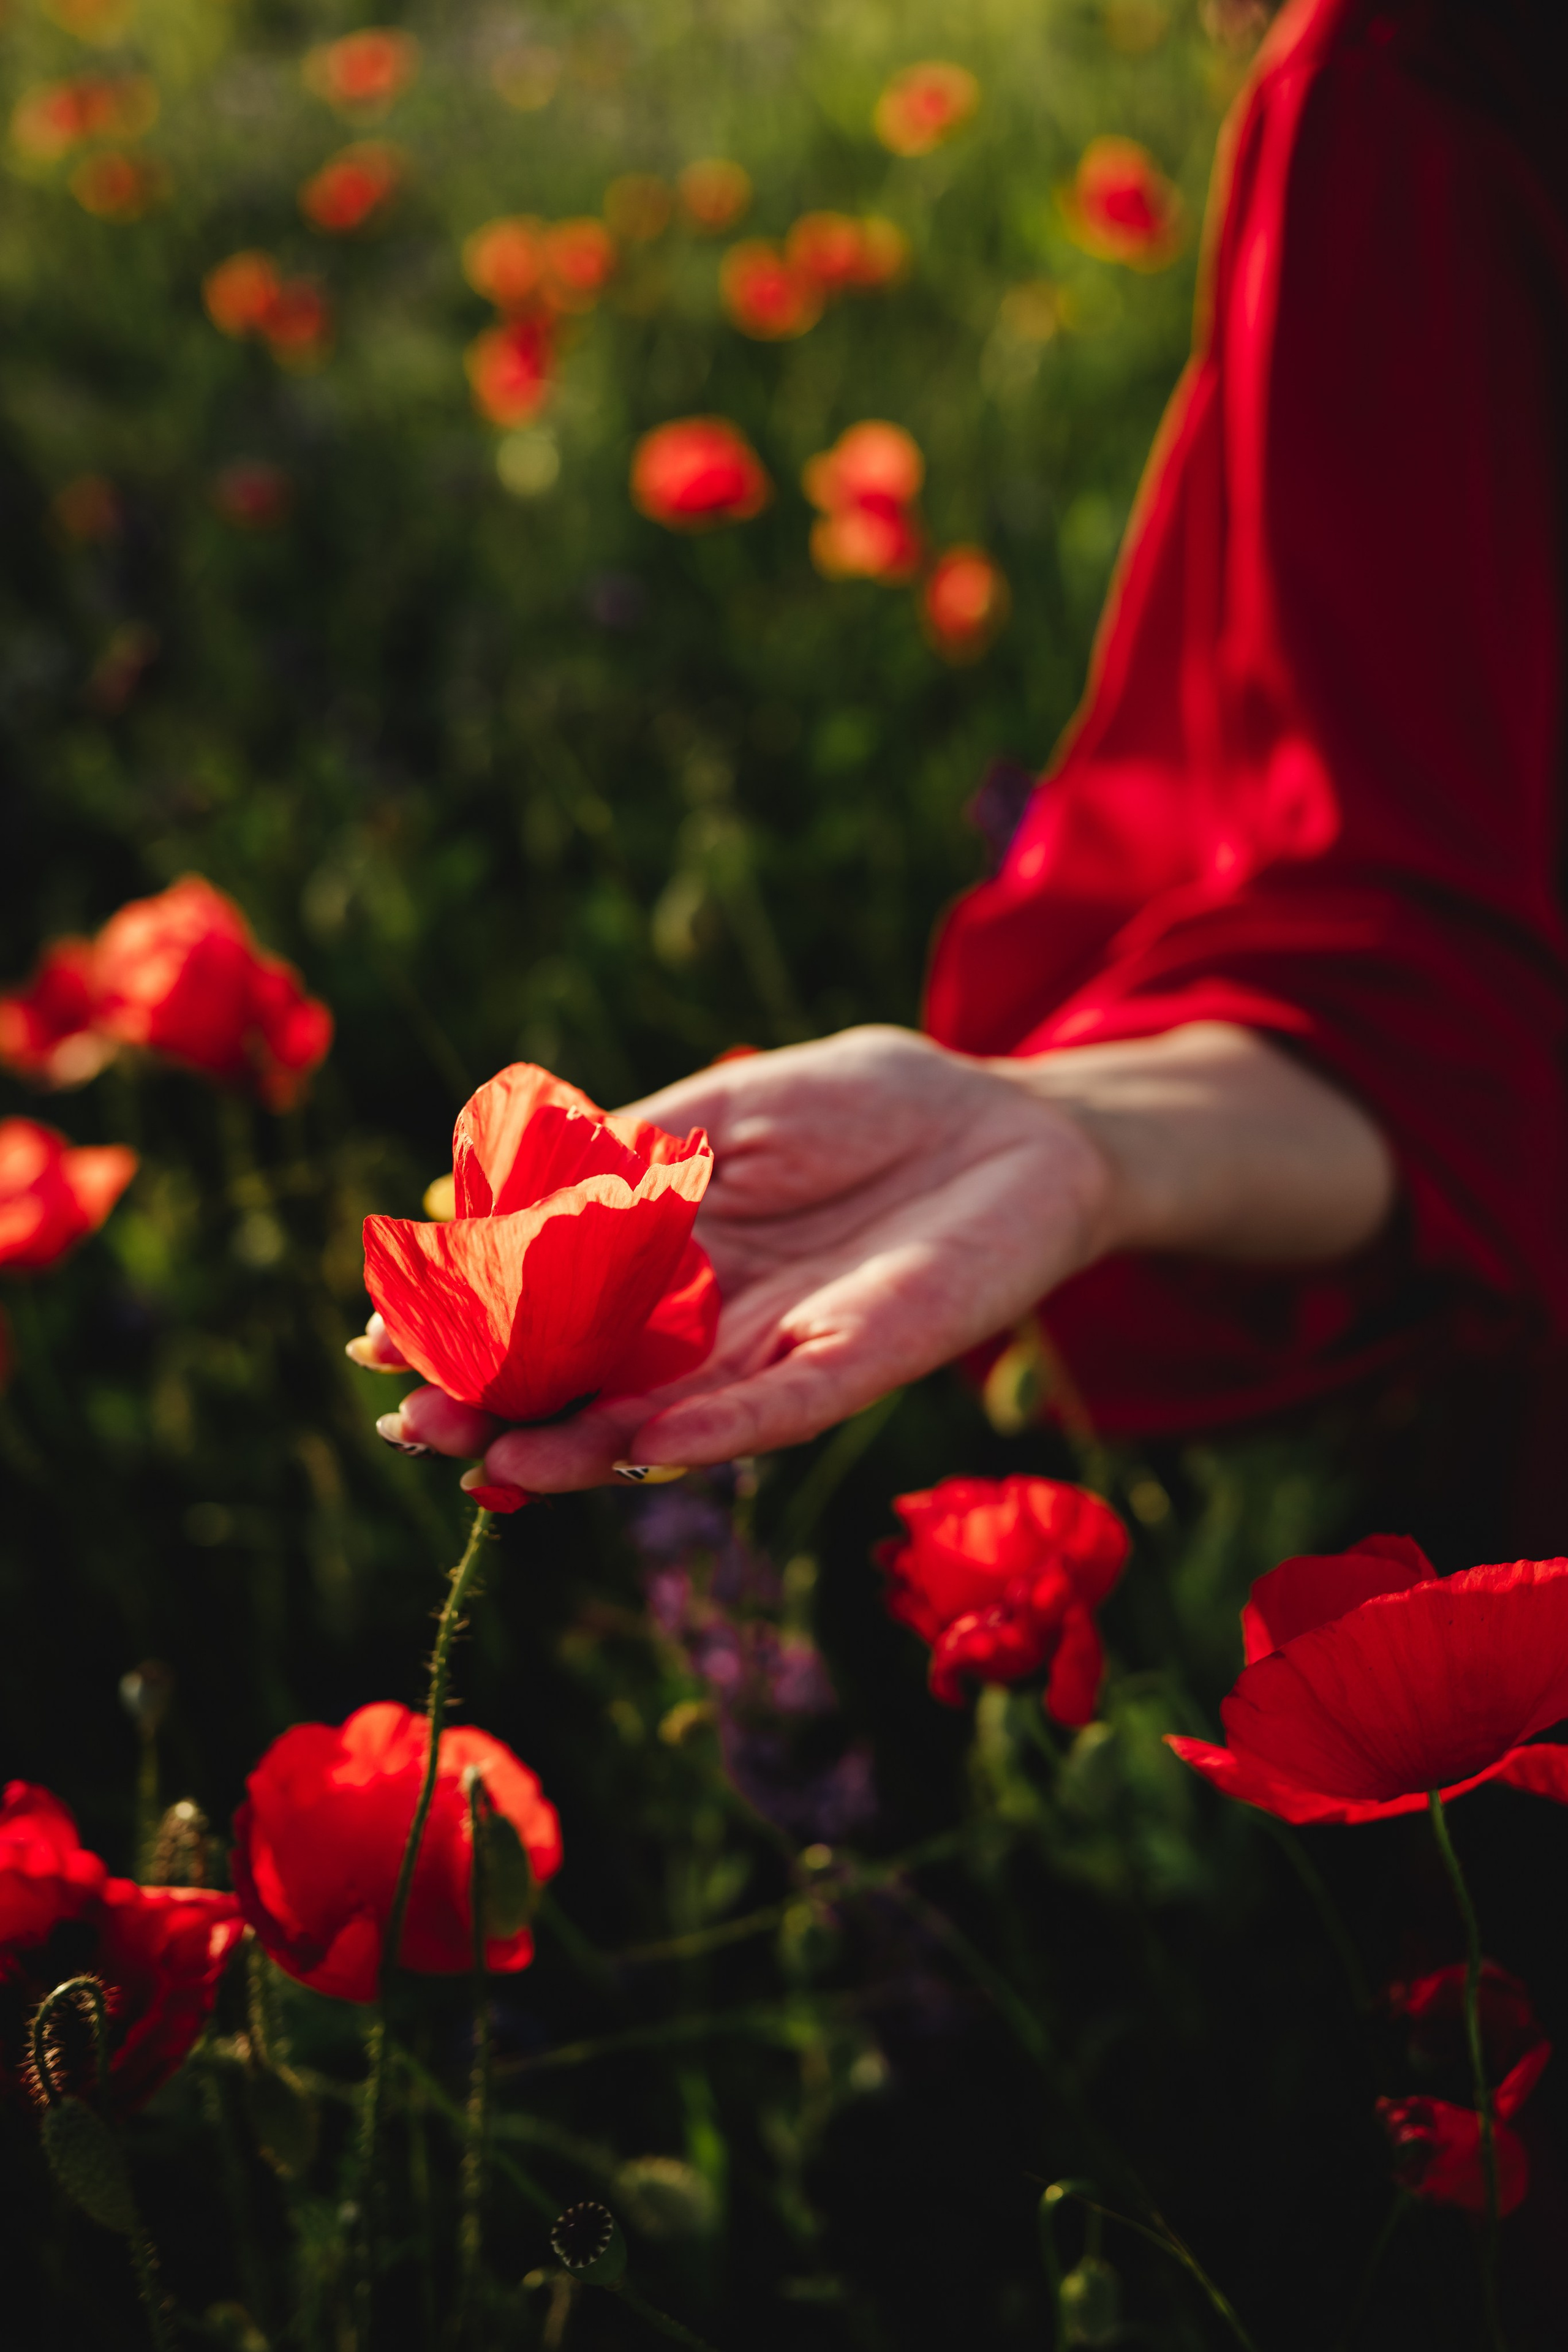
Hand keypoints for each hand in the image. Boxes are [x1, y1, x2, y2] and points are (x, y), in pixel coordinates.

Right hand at [382, 1025, 1115, 1490]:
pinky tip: (641, 1448)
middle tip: (413, 1426)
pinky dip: (709, 1433)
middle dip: (498, 1408)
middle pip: (584, 1382)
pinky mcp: (854, 1362)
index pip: (542, 1308)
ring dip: (579, 1446)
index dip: (463, 1328)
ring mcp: (775, 1351)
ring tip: (494, 1460)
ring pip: (660, 1418)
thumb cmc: (868, 1104)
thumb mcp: (725, 1111)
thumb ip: (626, 1151)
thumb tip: (493, 1186)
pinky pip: (774, 1411)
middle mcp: (705, 1323)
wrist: (1013, 1120)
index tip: (376, 1341)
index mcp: (663, 1257)